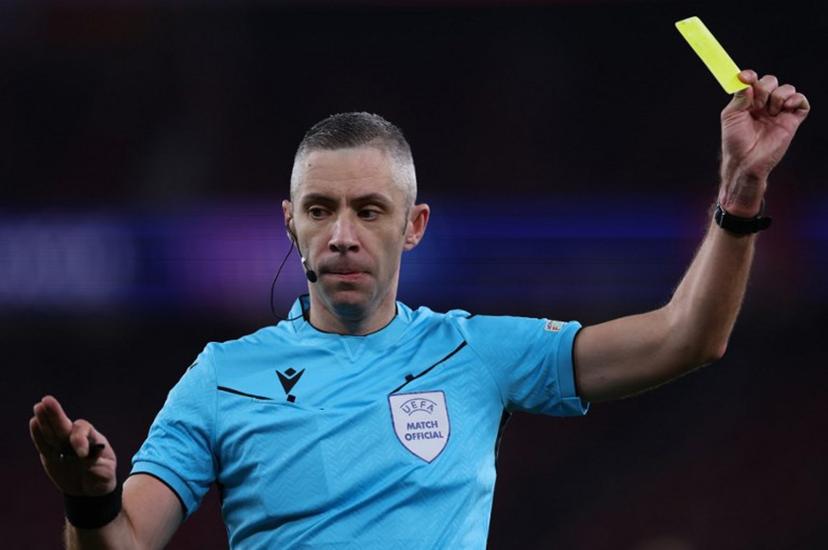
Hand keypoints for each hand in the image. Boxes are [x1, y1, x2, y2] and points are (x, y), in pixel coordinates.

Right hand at [30, 395, 116, 496]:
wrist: (89, 488)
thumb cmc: (101, 478)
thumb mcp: (105, 475)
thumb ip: (97, 467)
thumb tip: (87, 460)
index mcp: (92, 439)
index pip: (83, 432)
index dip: (80, 439)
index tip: (82, 455)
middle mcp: (75, 439)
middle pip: (65, 425)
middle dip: (56, 415)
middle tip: (47, 401)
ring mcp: (62, 447)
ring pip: (52, 432)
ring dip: (44, 420)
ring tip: (38, 406)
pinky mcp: (50, 455)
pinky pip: (43, 444)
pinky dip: (37, 435)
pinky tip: (34, 422)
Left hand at [718, 69, 809, 215]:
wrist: (746, 161)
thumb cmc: (735, 141)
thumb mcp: (730, 116)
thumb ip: (739, 97)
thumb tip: (746, 81)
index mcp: (748, 102)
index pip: (753, 81)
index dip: (750, 76)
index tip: (745, 77)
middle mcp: (764, 104)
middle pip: (771, 81)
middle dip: (764, 89)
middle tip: (757, 106)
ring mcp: (779, 112)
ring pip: (787, 88)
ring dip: (778, 96)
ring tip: (769, 113)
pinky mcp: (791, 120)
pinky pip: (801, 101)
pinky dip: (796, 99)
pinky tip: (785, 108)